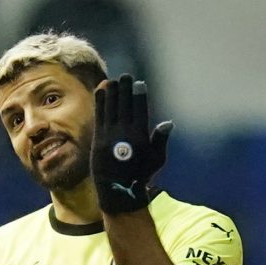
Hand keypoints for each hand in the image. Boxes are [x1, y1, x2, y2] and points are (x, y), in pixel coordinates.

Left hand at [91, 74, 172, 213]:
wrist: (116, 188)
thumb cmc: (140, 174)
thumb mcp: (156, 159)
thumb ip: (160, 140)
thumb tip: (168, 123)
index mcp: (139, 137)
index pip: (139, 110)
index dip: (139, 95)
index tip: (139, 84)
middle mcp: (122, 134)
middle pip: (124, 105)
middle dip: (125, 89)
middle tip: (126, 76)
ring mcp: (108, 135)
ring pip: (110, 108)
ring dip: (112, 92)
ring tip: (113, 80)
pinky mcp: (97, 138)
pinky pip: (99, 115)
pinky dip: (100, 102)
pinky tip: (101, 91)